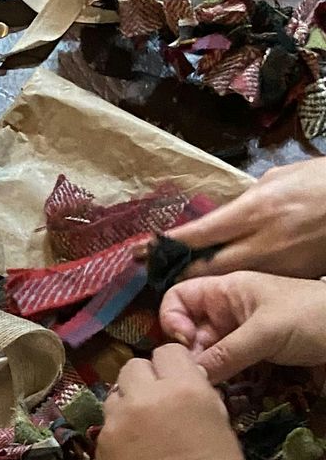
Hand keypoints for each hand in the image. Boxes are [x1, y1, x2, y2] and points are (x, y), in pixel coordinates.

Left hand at [97, 344, 250, 459]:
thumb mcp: (222, 426)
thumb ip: (199, 396)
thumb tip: (186, 384)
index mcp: (183, 387)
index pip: (167, 351)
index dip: (173, 365)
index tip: (178, 380)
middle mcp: (145, 396)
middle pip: (133, 367)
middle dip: (145, 380)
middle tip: (157, 403)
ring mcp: (117, 420)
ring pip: (115, 393)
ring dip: (128, 403)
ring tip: (142, 428)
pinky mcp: (100, 443)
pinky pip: (107, 423)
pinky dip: (118, 431)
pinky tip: (132, 452)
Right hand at [161, 272, 325, 383]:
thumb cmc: (311, 317)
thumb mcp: (264, 333)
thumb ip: (224, 354)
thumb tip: (188, 377)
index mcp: (226, 289)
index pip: (178, 297)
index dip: (172, 318)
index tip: (187, 344)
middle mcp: (228, 309)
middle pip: (189, 327)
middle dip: (188, 351)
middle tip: (199, 374)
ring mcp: (241, 332)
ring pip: (206, 349)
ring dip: (205, 368)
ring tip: (209, 387)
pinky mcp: (254, 353)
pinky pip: (225, 363)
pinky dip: (221, 377)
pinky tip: (223, 390)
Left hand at [175, 159, 325, 279]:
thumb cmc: (323, 181)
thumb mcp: (278, 179)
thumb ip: (246, 200)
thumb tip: (225, 216)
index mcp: (257, 209)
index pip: (201, 233)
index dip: (171, 243)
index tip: (150, 248)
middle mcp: (265, 242)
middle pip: (209, 267)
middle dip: (182, 270)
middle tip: (162, 269)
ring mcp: (281, 265)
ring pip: (231, 280)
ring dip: (209, 277)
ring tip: (190, 273)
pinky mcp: (296, 277)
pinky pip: (258, 281)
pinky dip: (241, 278)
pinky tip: (232, 274)